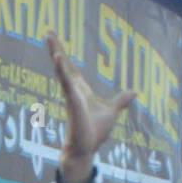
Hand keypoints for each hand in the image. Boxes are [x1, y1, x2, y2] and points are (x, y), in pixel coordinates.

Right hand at [45, 31, 135, 182]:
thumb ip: (121, 101)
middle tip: (47, 31)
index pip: (71, 68)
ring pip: (62, 70)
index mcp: (81, 91)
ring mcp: (71, 95)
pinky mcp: (72, 102)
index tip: (56, 42)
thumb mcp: (112, 112)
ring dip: (55, 53)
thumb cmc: (94, 134)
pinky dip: (62, 70)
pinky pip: (66, 83)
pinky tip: (58, 58)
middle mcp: (73, 90)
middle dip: (56, 48)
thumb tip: (134, 92)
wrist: (85, 150)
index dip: (64, 55)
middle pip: (63, 65)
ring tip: (48, 37)